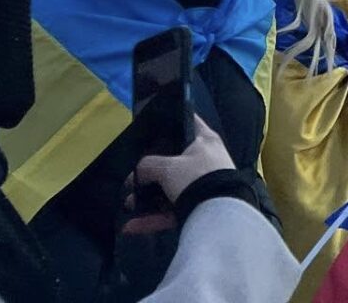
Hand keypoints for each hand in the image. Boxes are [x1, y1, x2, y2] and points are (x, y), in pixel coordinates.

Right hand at [124, 119, 232, 234]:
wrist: (219, 213)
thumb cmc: (197, 177)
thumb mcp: (169, 167)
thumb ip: (149, 165)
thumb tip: (138, 173)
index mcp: (204, 141)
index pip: (188, 122)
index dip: (171, 122)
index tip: (152, 127)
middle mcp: (205, 160)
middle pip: (173, 161)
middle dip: (150, 173)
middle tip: (131, 179)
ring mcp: (201, 185)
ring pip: (170, 189)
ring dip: (147, 199)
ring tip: (128, 203)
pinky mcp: (197, 207)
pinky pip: (171, 211)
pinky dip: (152, 218)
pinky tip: (131, 226)